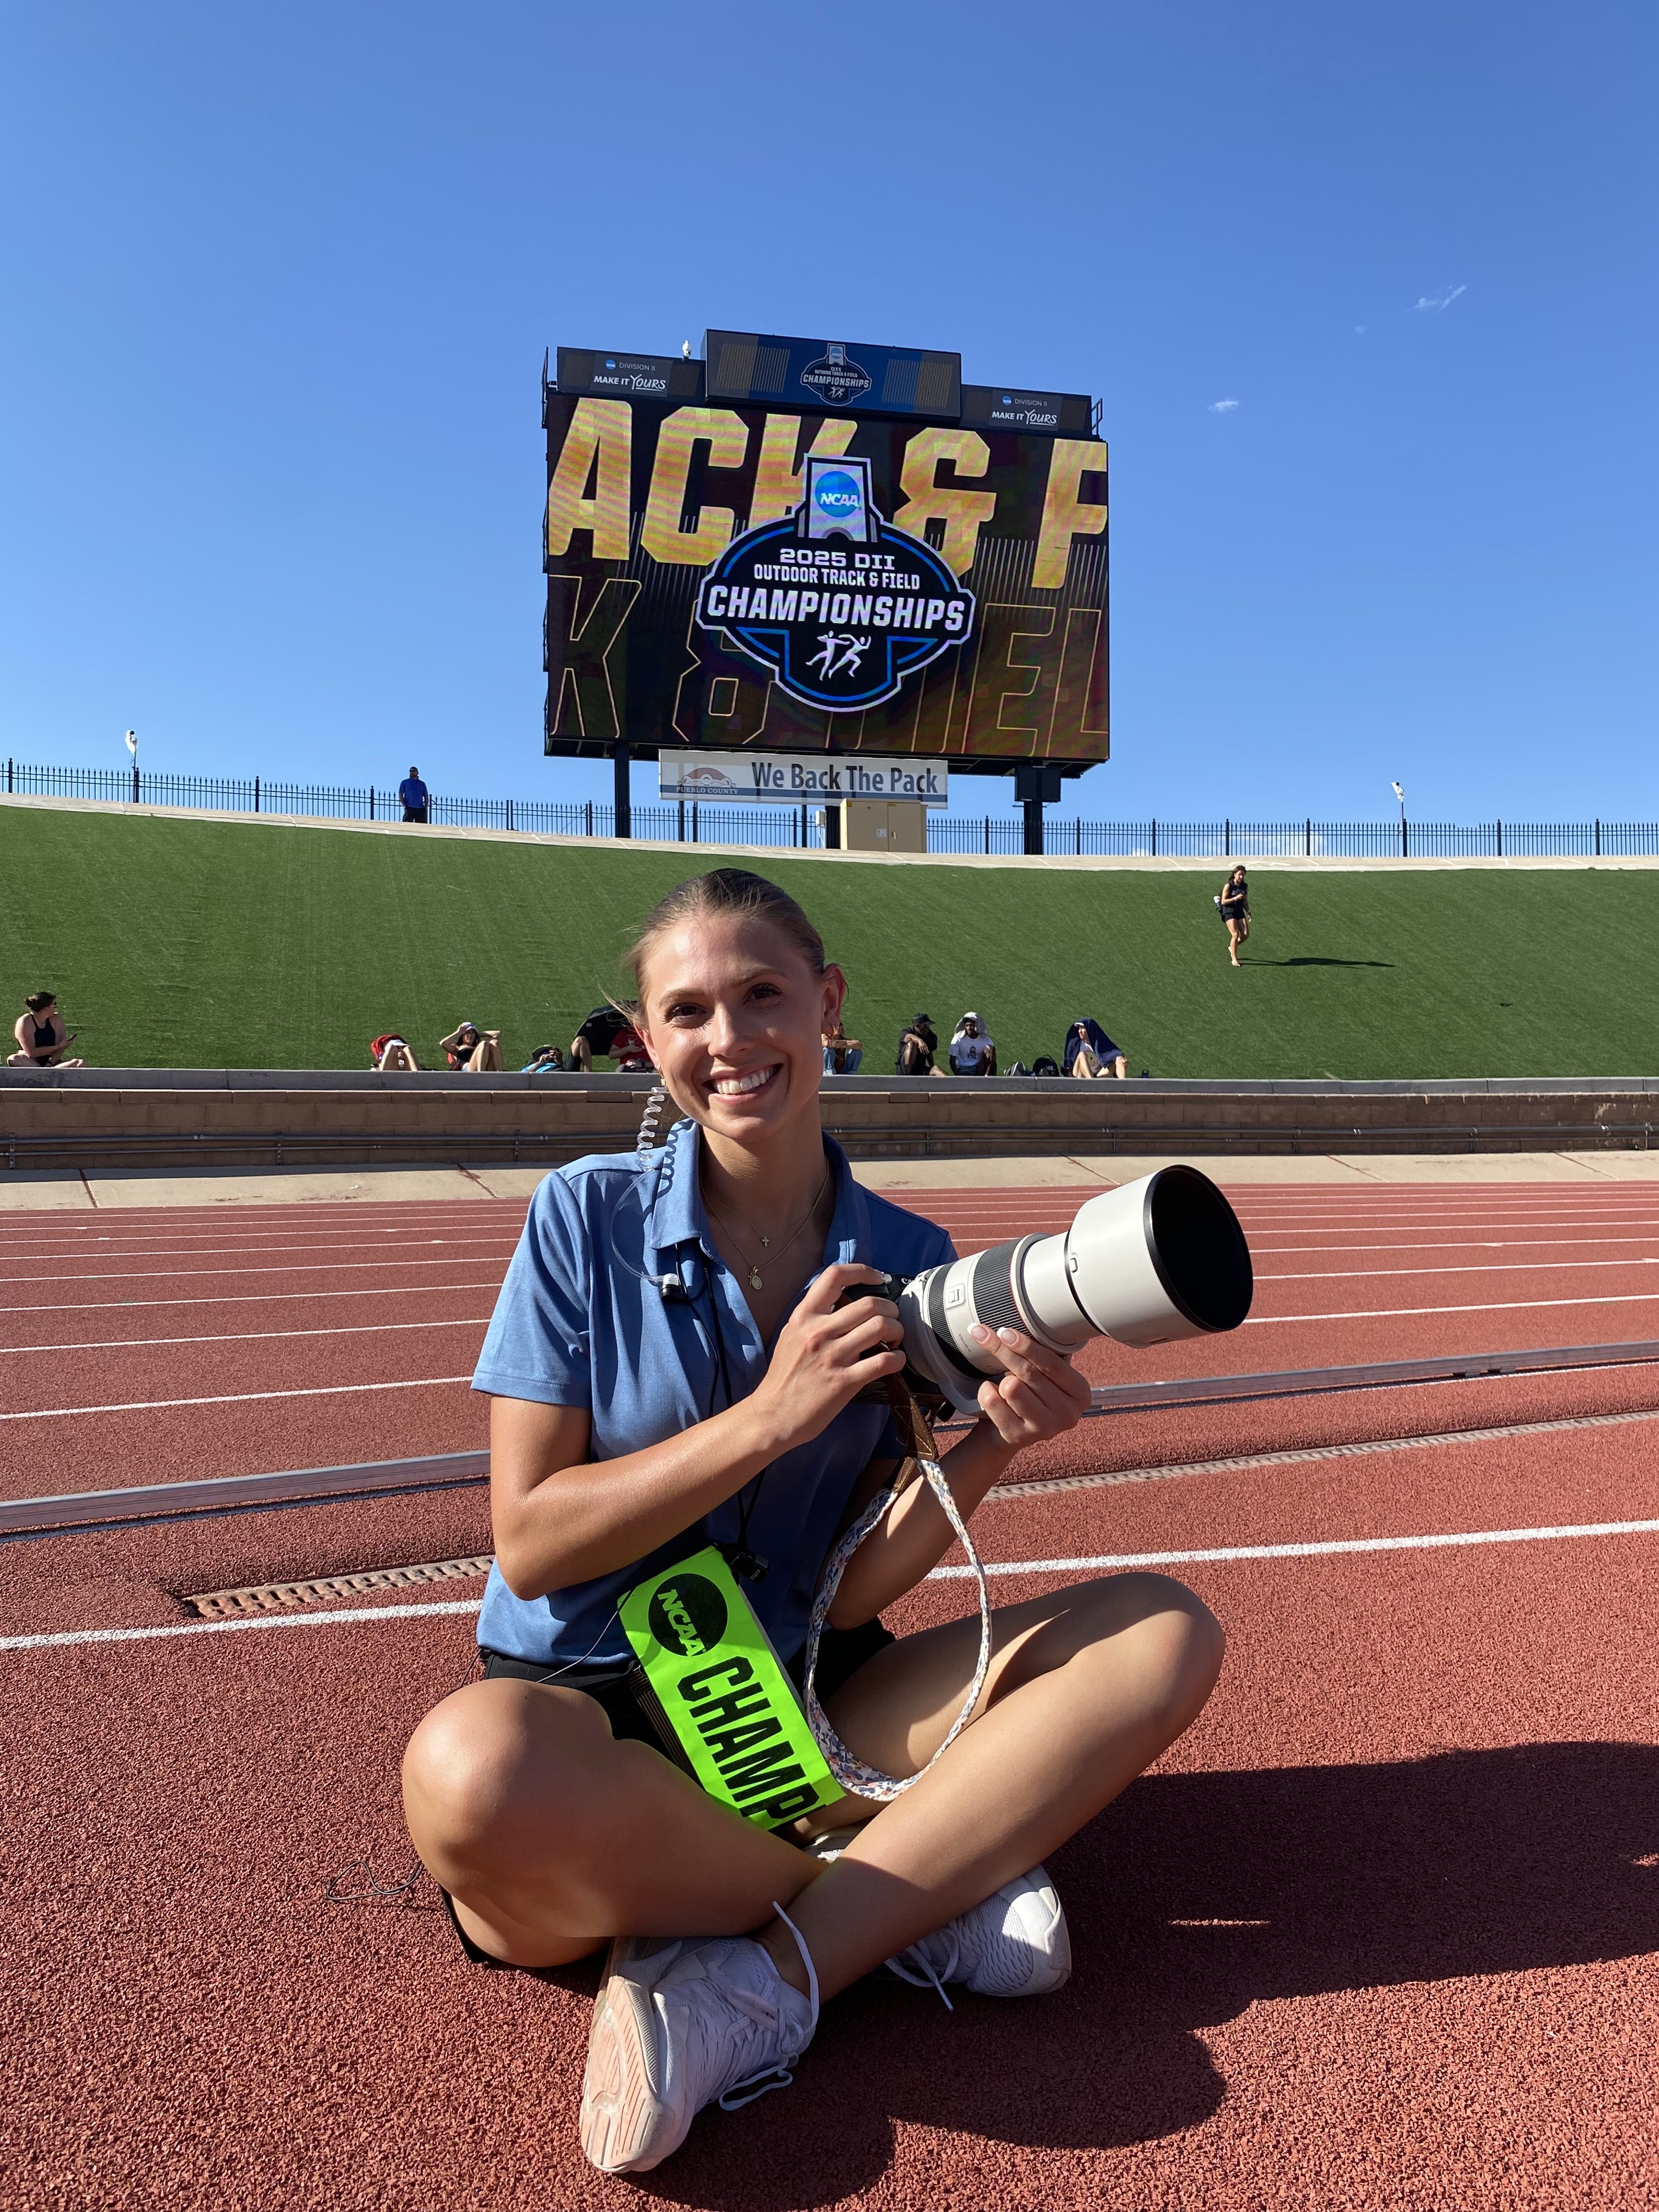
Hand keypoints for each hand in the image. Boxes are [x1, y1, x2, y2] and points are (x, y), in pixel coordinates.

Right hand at [747, 1263, 903, 1454]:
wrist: (773, 1415)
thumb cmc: (784, 1377)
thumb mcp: (790, 1337)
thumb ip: (813, 1318)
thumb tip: (843, 1304)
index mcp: (803, 1317)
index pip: (835, 1276)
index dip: (862, 1271)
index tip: (878, 1279)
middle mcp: (818, 1332)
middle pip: (869, 1303)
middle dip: (890, 1309)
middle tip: (892, 1319)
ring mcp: (832, 1356)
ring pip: (880, 1326)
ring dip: (897, 1330)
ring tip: (894, 1340)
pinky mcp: (844, 1382)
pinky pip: (883, 1361)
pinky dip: (898, 1358)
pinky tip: (895, 1361)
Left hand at [968, 1325, 1090, 1449]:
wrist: (1011, 1431)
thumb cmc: (1031, 1394)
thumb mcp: (1047, 1376)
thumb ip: (1045, 1355)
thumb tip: (1025, 1319)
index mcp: (1080, 1393)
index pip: (1051, 1363)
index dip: (1026, 1345)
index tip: (1004, 1330)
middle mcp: (1068, 1414)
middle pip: (1027, 1372)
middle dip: (1002, 1349)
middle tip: (983, 1333)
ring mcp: (1045, 1429)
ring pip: (1010, 1387)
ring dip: (1000, 1380)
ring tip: (1003, 1384)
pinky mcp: (1020, 1437)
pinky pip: (993, 1402)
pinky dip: (986, 1392)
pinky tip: (992, 1394)